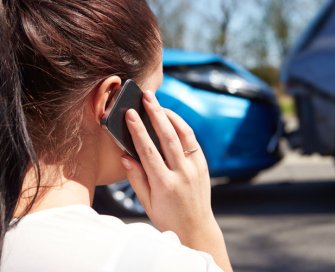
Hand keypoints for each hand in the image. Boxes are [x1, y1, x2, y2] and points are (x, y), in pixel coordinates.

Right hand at [120, 90, 231, 270]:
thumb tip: (125, 156)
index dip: (138, 130)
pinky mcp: (203, 166)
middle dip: (156, 114)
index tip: (129, 114)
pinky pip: (192, 141)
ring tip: (158, 103)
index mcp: (164, 184)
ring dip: (170, 116)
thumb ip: (136, 179)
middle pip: (168, 137)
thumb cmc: (167, 217)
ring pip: (184, 135)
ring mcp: (195, 168)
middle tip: (147, 96)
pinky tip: (171, 118)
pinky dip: (182, 127)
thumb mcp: (147, 203)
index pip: (148, 151)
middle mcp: (182, 174)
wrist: (196, 228)